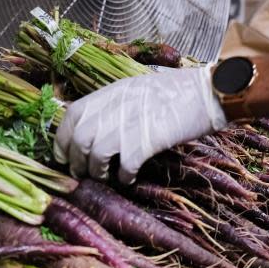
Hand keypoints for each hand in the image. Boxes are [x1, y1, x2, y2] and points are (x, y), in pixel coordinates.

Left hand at [53, 65, 227, 183]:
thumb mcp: (135, 89)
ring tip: (104, 176)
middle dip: (75, 161)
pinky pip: (125, 165)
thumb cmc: (175, 93)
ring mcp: (130, 123)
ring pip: (96, 153)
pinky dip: (124, 176)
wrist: (206, 93)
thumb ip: (112, 105)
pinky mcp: (147, 140)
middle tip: (81, 174)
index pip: (72, 115)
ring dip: (96, 171)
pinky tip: (129, 178)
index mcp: (110, 92)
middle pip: (80, 138)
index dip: (62, 139)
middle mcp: (115, 105)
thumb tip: (92, 129)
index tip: (63, 156)